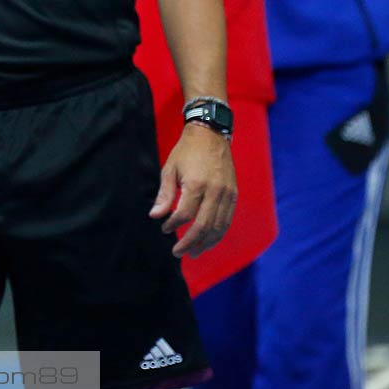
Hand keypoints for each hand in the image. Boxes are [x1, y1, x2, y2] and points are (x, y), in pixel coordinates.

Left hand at [150, 122, 236, 256]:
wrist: (211, 135)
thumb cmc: (186, 152)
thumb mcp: (170, 169)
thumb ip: (165, 195)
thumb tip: (155, 216)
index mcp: (197, 184)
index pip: (185, 214)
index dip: (174, 225)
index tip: (164, 229)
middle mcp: (216, 192)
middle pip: (204, 226)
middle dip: (190, 242)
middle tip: (178, 253)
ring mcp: (227, 195)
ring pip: (219, 227)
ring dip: (206, 243)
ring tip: (193, 252)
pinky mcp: (234, 195)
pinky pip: (227, 220)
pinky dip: (218, 233)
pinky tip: (208, 241)